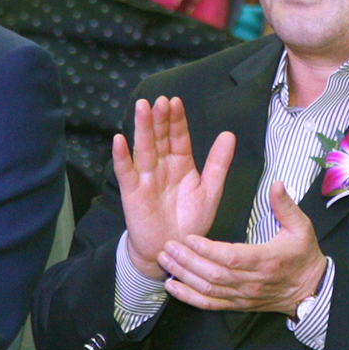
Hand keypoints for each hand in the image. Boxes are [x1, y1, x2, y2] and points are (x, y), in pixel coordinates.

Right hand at [112, 96, 233, 278]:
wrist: (174, 248)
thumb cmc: (191, 221)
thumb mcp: (210, 191)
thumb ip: (218, 163)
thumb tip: (229, 135)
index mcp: (181, 164)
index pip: (178, 136)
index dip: (177, 120)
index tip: (175, 102)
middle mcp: (162, 167)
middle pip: (160, 138)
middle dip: (159, 119)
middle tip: (160, 101)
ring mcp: (146, 178)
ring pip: (144, 149)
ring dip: (141, 128)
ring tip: (142, 108)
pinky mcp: (132, 193)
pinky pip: (126, 172)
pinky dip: (121, 157)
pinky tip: (119, 140)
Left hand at [157, 178, 327, 315]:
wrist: (310, 290)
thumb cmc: (303, 257)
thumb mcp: (301, 227)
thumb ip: (285, 205)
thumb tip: (277, 184)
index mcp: (265, 260)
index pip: (231, 257)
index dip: (208, 250)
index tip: (189, 238)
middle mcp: (251, 282)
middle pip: (214, 274)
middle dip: (188, 261)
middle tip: (169, 246)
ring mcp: (242, 296)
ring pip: (208, 289)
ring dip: (184, 276)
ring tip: (165, 260)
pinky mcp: (237, 305)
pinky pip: (209, 304)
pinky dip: (189, 297)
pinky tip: (172, 287)